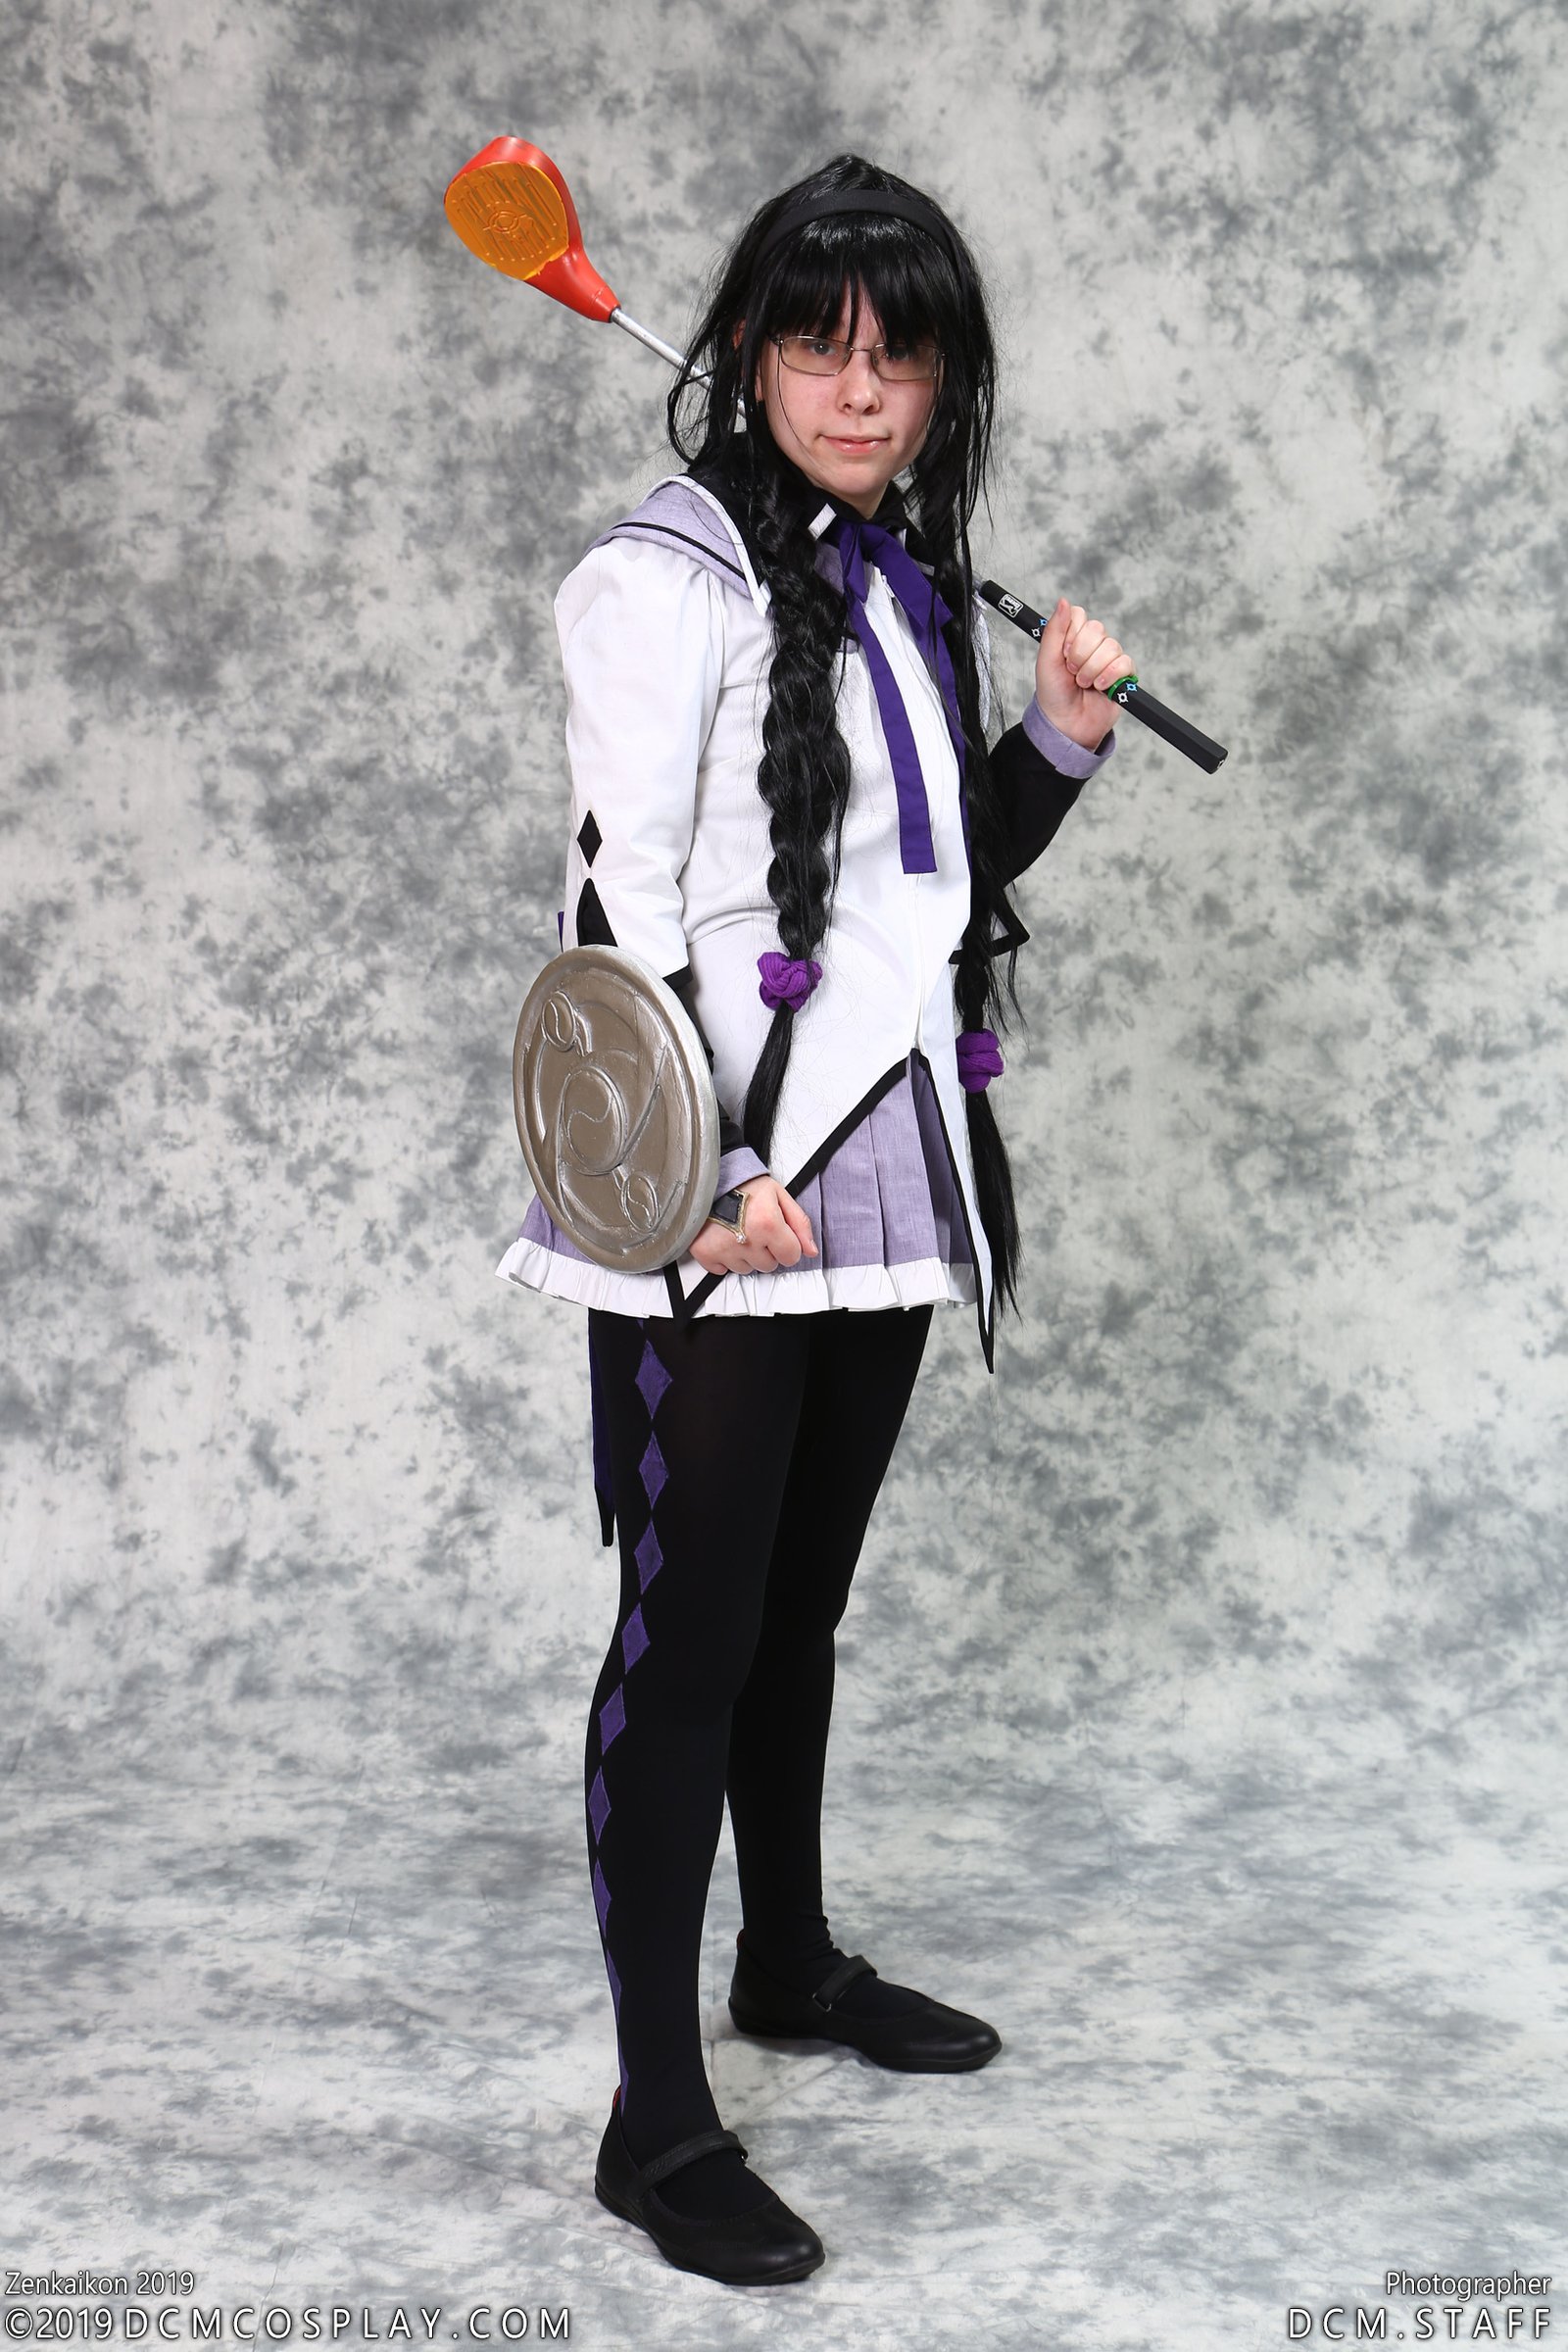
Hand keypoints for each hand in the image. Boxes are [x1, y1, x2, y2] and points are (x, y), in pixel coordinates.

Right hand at [688, 1174, 818, 1277]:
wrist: (707, 1179)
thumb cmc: (743, 1185)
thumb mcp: (778, 1195)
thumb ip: (799, 1223)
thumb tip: (811, 1250)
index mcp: (768, 1224)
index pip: (791, 1257)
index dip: (787, 1246)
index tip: (778, 1235)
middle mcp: (746, 1240)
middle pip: (769, 1266)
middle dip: (766, 1251)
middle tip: (755, 1229)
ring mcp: (724, 1249)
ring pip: (747, 1270)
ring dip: (746, 1255)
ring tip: (738, 1231)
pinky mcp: (705, 1253)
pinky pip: (723, 1270)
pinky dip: (724, 1258)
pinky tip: (724, 1238)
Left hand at [1033, 596, 1132, 750]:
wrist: (1066, 724)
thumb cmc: (1053, 694)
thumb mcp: (1046, 661)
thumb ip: (1054, 630)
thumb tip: (1063, 601)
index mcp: (1073, 637)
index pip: (1079, 615)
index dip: (1071, 635)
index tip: (1062, 654)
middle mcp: (1092, 644)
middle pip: (1096, 629)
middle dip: (1080, 655)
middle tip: (1072, 672)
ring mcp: (1109, 658)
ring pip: (1111, 646)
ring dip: (1092, 669)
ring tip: (1084, 684)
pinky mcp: (1123, 674)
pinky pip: (1125, 662)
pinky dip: (1110, 676)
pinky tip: (1099, 688)